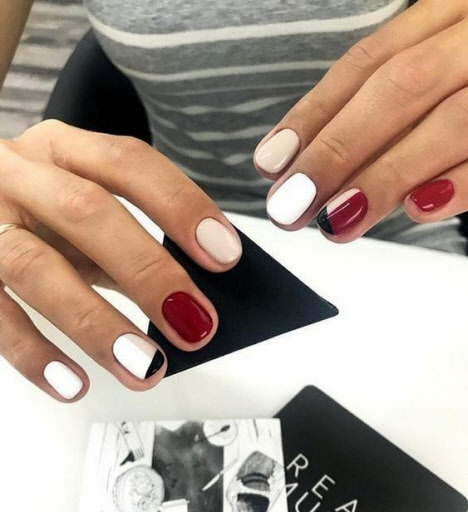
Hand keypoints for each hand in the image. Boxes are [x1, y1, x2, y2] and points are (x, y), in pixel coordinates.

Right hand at [0, 120, 241, 401]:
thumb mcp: (82, 209)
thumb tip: (186, 298)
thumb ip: (125, 239)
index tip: (225, 255)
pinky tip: (74, 382)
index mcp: (64, 150)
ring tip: (144, 366)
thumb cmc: (42, 212)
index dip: (180, 206)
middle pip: (86, 212)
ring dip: (96, 323)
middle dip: (147, 271)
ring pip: (35, 267)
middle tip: (195, 323)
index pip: (129, 163)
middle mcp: (21, 175)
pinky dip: (34, 353)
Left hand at [254, 0, 467, 240]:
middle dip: (336, 152)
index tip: (272, 161)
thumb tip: (322, 152)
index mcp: (456, 9)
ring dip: (385, 176)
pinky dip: (464, 180)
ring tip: (336, 221)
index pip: (370, 60)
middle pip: (399, 88)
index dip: (315, 113)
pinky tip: (421, 207)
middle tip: (290, 205)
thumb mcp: (450, 61)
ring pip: (450, 119)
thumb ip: (401, 100)